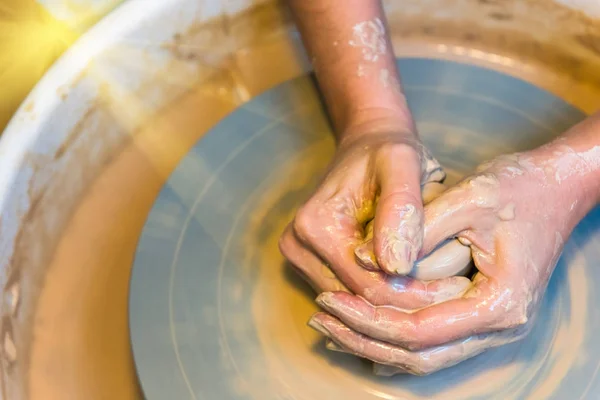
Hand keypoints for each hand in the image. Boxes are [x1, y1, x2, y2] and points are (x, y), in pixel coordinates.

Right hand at [279, 119, 470, 309]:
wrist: (367, 142)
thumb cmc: (388, 150)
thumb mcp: (402, 164)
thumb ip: (401, 209)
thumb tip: (397, 266)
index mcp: (315, 226)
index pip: (368, 286)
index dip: (415, 294)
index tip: (458, 287)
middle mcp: (297, 245)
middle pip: (359, 300)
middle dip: (407, 300)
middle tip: (455, 291)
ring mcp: (299, 257)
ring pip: (355, 303)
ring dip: (396, 300)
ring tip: (440, 286)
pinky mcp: (308, 262)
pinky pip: (349, 293)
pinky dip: (382, 292)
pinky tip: (414, 280)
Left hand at [308, 145, 593, 374]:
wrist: (559, 184)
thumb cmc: (520, 187)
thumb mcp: (468, 198)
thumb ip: (415, 230)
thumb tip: (360, 258)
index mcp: (500, 304)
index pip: (419, 330)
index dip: (369, 318)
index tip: (329, 298)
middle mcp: (499, 326)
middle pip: (418, 355)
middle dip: (364, 338)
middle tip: (321, 315)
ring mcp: (491, 325)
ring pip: (423, 354)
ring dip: (375, 341)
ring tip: (332, 322)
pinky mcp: (479, 313)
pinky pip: (431, 339)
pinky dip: (394, 335)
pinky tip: (362, 323)